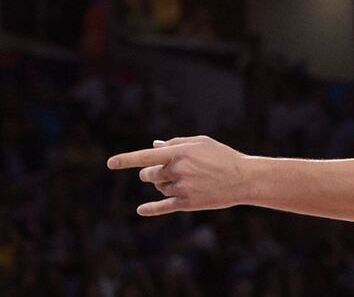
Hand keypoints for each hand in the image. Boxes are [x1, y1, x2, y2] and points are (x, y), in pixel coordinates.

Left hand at [107, 135, 250, 216]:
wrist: (243, 178)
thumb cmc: (222, 156)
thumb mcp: (201, 142)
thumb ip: (175, 143)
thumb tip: (154, 147)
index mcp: (179, 152)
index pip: (146, 156)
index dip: (126, 159)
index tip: (110, 163)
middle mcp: (178, 170)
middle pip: (149, 174)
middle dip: (152, 173)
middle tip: (165, 171)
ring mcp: (181, 188)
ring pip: (158, 188)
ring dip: (163, 184)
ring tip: (186, 181)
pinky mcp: (186, 203)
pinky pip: (162, 207)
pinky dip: (150, 209)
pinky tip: (141, 210)